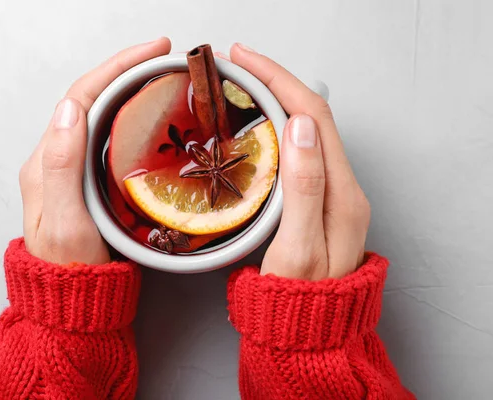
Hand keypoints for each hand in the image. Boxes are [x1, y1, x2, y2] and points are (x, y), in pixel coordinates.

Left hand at [19, 38, 171, 264]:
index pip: (81, 98)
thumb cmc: (69, 268)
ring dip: (128, 89)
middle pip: (91, 98)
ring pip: (100, 115)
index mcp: (47, 161)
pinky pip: (107, 136)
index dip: (115, 68)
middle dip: (125, 70)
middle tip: (162, 56)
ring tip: (159, 76)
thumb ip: (63, 165)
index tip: (151, 52)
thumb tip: (71, 108)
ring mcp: (73, 169)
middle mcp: (57, 159)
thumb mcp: (65, 220)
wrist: (72, 300)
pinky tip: (148, 116)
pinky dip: (129, 116)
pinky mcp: (89, 182)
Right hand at [230, 43, 369, 279]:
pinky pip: (300, 150)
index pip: (313, 117)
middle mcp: (341, 188)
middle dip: (276, 81)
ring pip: (306, 131)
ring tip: (245, 86)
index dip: (279, 81)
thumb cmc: (300, 301)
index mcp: (341, 193)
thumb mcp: (299, 246)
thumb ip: (304, 186)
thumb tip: (300, 125)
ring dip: (277, 100)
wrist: (310, 335)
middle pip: (312, 116)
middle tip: (239, 65)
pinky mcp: (316, 201)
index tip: (245, 60)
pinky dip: (277, 127)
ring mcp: (330, 194)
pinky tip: (258, 125)